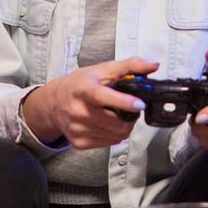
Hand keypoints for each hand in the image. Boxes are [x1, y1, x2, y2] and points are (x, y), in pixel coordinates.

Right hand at [23, 57, 158, 148]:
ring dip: (124, 127)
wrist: (54, 102)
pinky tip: (109, 124)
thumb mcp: (103, 69)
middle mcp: (78, 111)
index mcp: (84, 90)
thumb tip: (153, 65)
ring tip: (120, 116)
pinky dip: (114, 135)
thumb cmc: (80, 84)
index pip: (104, 98)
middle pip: (114, 122)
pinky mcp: (79, 142)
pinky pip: (108, 143)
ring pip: (115, 135)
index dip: (124, 102)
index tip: (140, 104)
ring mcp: (77, 129)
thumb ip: (130, 66)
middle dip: (130, 117)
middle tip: (132, 109)